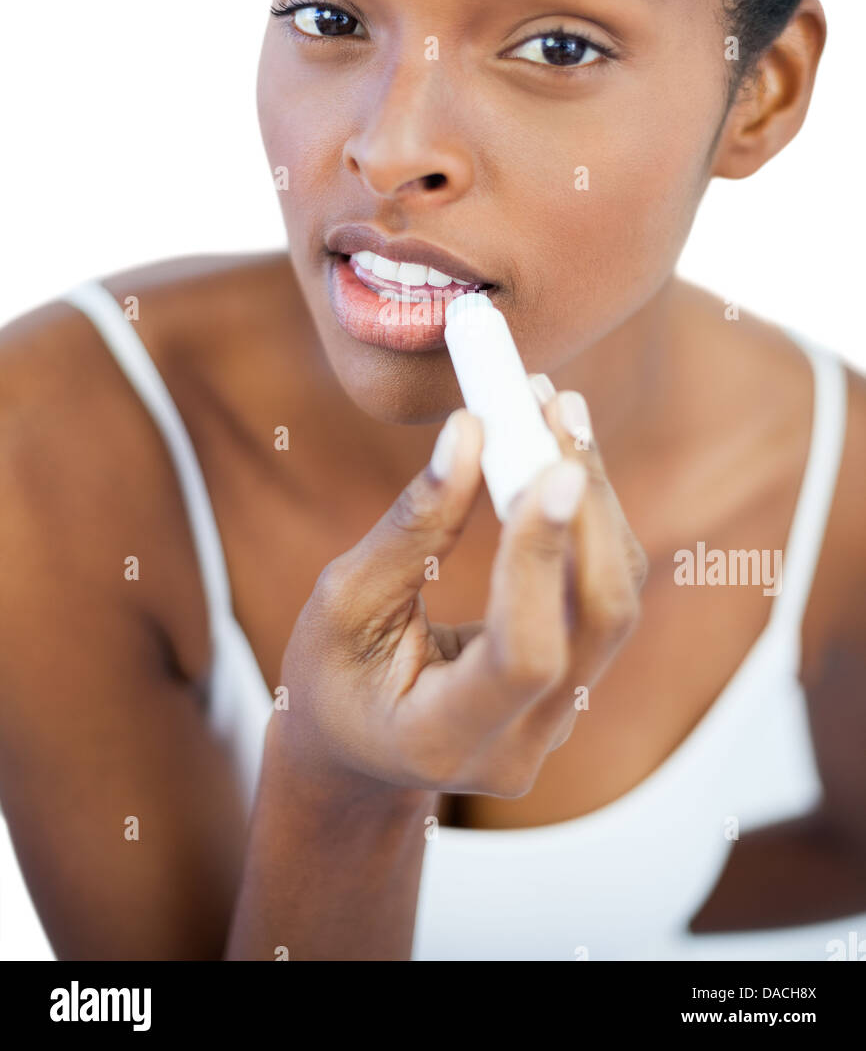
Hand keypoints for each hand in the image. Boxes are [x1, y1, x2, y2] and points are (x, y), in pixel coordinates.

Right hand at [275, 383, 648, 800]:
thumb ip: (410, 528)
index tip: (551, 466)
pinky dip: (589, 519)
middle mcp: (522, 743)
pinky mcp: (575, 683)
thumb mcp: (344, 605)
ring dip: (594, 498)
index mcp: (446, 740)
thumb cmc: (334, 679)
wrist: (359, 751)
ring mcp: (559, 720)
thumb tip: (469, 432)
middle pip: (600, 620)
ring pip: (614, 599)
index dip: (542, 560)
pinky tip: (559, 454)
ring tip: (557, 408)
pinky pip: (603, 594)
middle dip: (587, 507)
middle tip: (557, 407)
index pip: (526, 654)